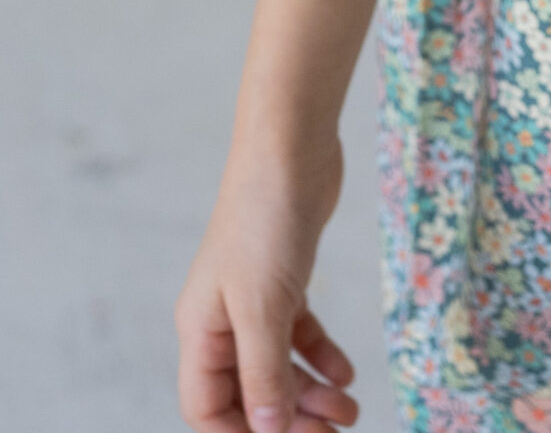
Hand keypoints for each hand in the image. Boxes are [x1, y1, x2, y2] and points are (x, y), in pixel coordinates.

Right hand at [176, 137, 359, 430]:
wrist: (292, 146)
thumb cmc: (265, 220)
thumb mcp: (263, 305)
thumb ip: (263, 372)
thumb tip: (268, 431)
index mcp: (200, 330)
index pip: (208, 408)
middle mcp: (221, 319)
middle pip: (248, 393)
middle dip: (288, 421)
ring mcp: (253, 298)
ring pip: (276, 366)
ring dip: (309, 394)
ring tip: (350, 410)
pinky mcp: (284, 278)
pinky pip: (297, 334)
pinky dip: (319, 356)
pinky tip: (345, 372)